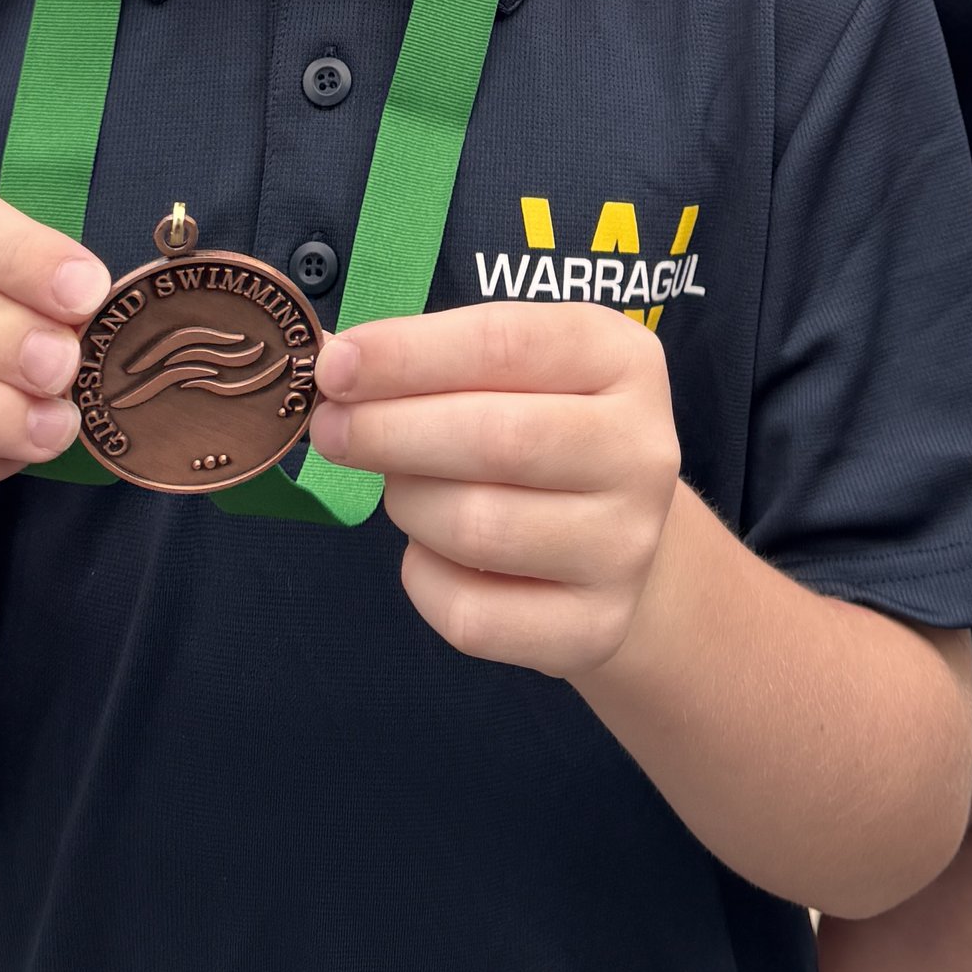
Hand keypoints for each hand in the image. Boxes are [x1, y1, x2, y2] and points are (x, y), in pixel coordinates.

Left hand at [308, 305, 682, 679]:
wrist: (615, 533)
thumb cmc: (542, 426)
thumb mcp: (517, 369)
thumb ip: (436, 359)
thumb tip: (335, 365)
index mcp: (623, 359)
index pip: (507, 344)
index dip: (409, 354)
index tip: (335, 365)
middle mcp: (642, 451)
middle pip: (496, 439)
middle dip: (390, 431)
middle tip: (330, 429)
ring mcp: (626, 546)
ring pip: (477, 529)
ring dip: (409, 503)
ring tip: (401, 487)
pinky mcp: (596, 627)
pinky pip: (472, 615)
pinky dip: (424, 580)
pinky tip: (432, 552)